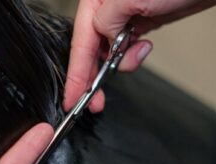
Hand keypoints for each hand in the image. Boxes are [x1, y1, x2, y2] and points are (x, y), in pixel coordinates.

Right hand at [64, 0, 215, 112]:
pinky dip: (133, 57)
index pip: (80, 44)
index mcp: (95, 2)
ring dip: (120, 63)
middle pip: (90, 52)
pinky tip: (143, 47)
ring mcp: (121, 21)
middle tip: (94, 102)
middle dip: (92, 79)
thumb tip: (104, 41)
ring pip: (109, 54)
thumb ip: (107, 21)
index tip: (72, 98)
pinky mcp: (136, 27)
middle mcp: (105, 12)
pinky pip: (126, 51)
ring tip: (138, 54)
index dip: (75, 75)